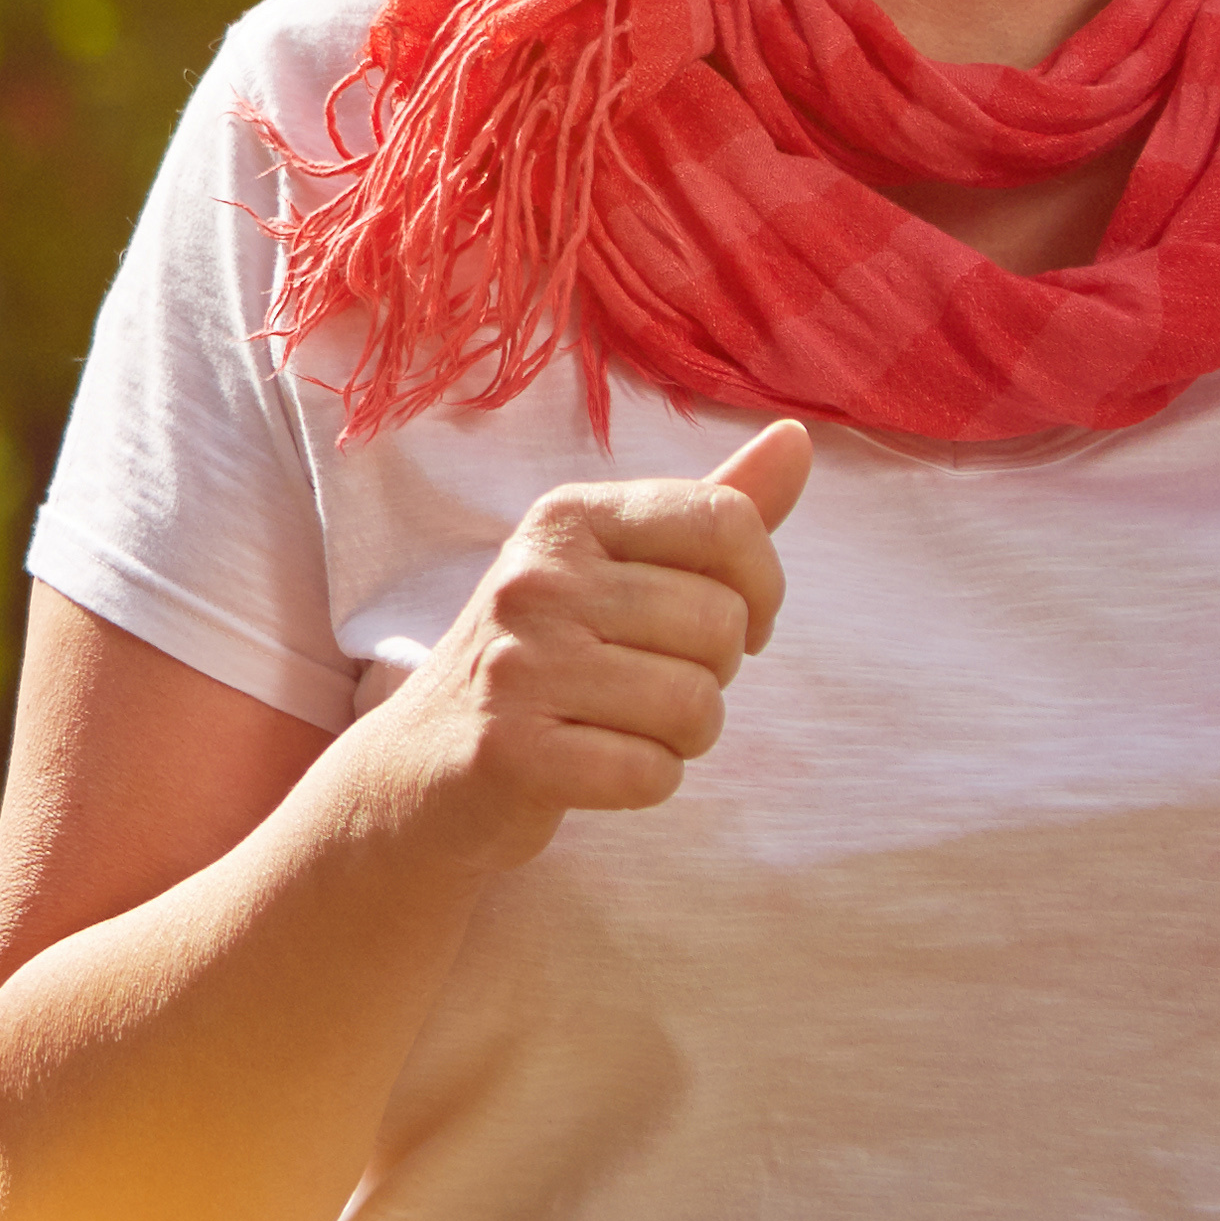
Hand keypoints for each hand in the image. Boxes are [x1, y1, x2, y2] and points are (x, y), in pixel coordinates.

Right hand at [344, 420, 807, 872]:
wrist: (422, 767)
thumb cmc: (543, 662)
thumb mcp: (612, 570)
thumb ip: (708, 512)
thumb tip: (797, 437)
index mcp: (566, 518)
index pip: (725, 521)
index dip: (762, 585)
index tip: (731, 621)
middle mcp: (535, 578)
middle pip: (722, 622)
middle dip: (711, 672)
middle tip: (645, 684)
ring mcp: (517, 664)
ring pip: (696, 704)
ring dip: (681, 736)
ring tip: (620, 726)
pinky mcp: (510, 751)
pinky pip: (652, 774)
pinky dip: (645, 783)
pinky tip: (595, 766)